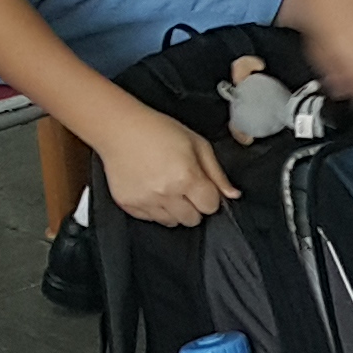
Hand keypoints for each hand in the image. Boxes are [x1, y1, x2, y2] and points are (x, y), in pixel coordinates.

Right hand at [103, 108, 238, 228]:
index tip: (204, 188)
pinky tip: (153, 190)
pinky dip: (155, 210)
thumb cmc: (159, 131)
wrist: (120, 129)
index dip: (210, 197)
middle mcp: (165, 193)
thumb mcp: (198, 145)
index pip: (210, 206)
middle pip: (192, 219)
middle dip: (195, 206)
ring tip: (168, 188)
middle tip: (186, 188)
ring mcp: (144, 201)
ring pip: (172, 222)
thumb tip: (232, 194)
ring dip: (175, 210)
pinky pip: (150, 219)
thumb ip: (217, 174)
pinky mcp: (127, 204)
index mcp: (186, 178)